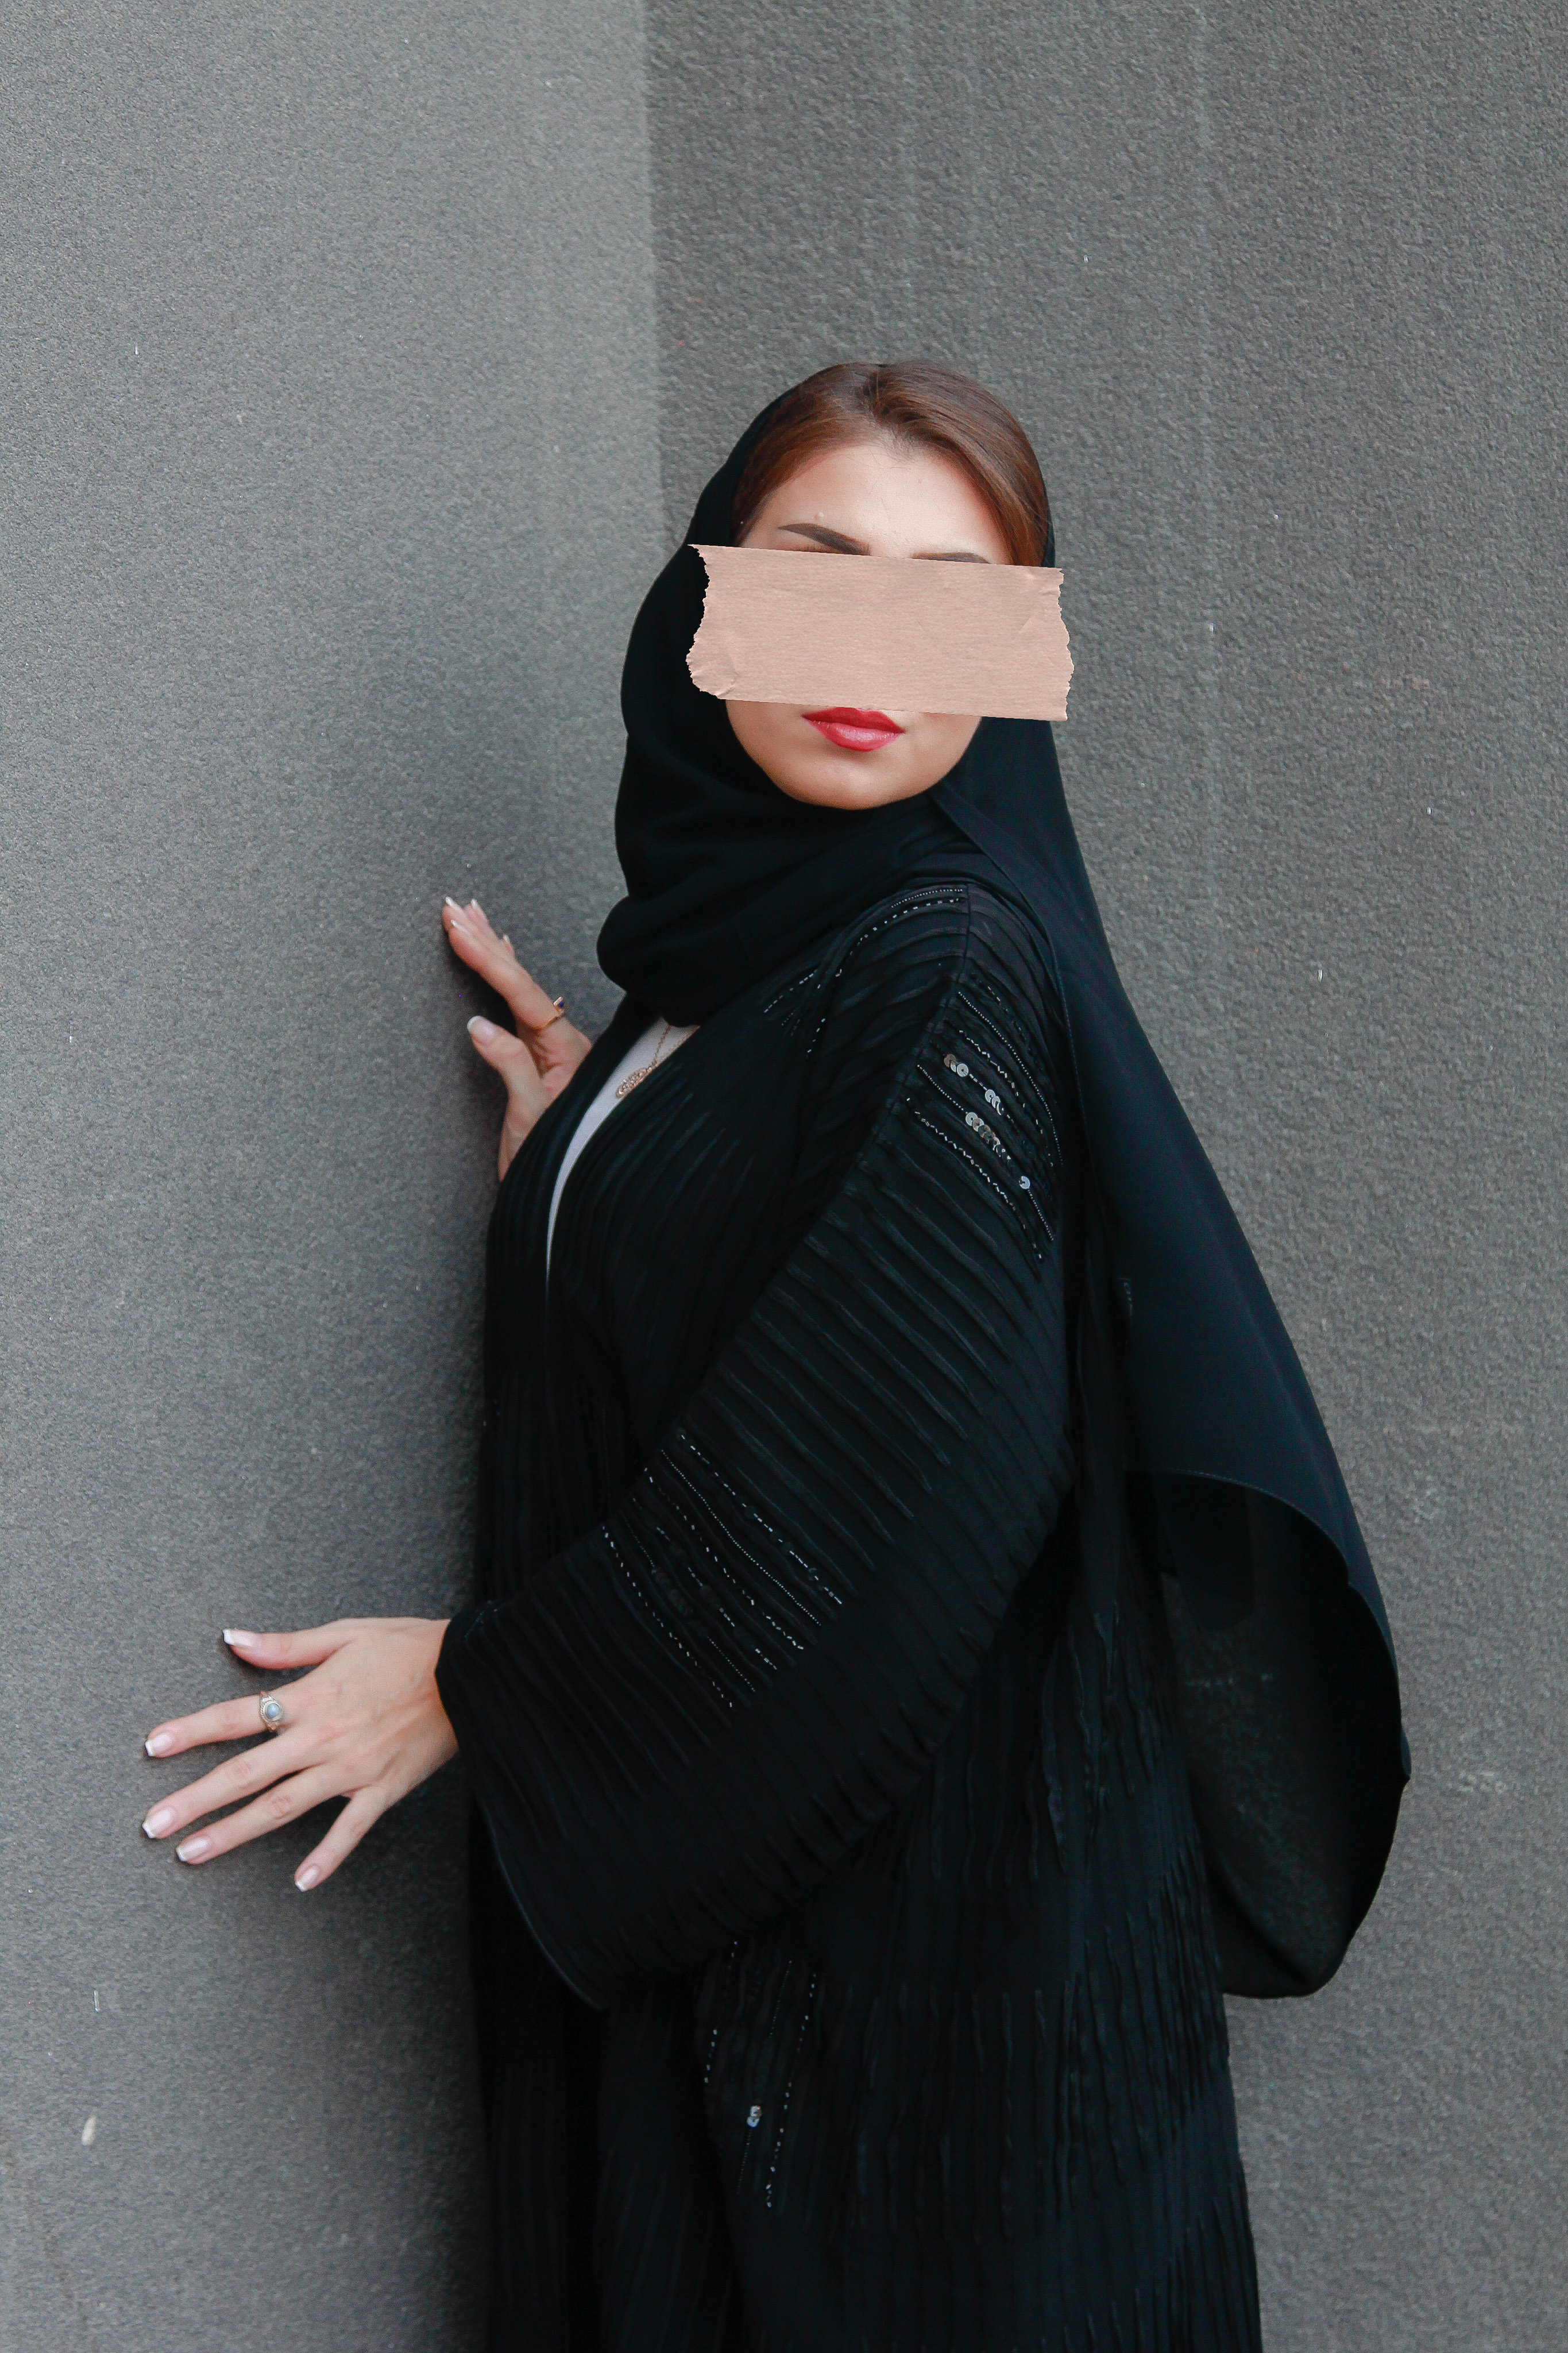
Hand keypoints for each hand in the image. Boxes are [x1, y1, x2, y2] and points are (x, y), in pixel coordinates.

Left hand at [141, 1620, 458, 1890]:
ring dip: (235, 1832)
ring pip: (282, 1807)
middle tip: (154, 1825)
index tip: (153, 1747)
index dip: (191, 1731)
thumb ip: (284, 1645)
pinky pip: (350, 1830)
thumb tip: (232, 1639)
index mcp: (311, 1697)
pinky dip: (326, 1857)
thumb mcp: (344, 1634)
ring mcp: (352, 1769)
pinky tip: (300, 1882)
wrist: (471, 1672)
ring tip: (193, 1854)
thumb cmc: (407, 1647)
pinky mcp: (383, 1789)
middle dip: (196, 1800)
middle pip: (247, 1774)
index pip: (237, 1717)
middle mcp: (323, 1738)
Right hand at [442, 895, 592, 1176]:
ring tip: (471, 915)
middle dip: (485, 942)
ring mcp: (552, 1049)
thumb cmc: (554, 1163)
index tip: (458, 929)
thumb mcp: (530, 1117)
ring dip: (493, 951)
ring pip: (519, 988)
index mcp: (565, 1050)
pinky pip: (519, 1005)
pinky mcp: (538, 1060)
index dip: (488, 958)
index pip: (522, 993)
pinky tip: (502, 953)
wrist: (568, 1200)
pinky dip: (505, 976)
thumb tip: (479, 1025)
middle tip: (453, 906)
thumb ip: (510, 1067)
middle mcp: (563, 1043)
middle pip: (522, 982)